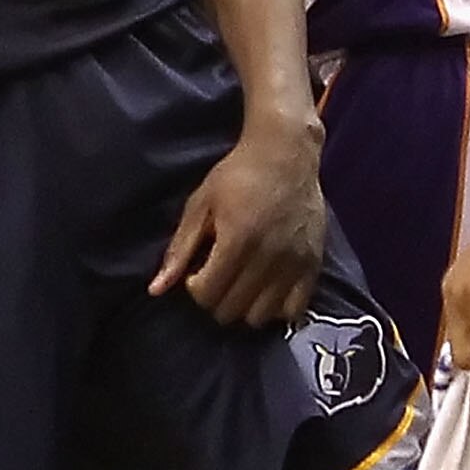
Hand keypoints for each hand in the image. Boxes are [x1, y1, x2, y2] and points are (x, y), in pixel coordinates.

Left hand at [153, 110, 326, 325]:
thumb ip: (179, 249)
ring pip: (260, 317)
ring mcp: (294, 263)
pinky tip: (266, 287)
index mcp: (237, 240)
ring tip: (241, 283)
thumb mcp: (200, 205)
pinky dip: (276, 307)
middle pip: (231, 310)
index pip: (206, 294)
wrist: (286, 153)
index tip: (198, 270)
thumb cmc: (237, 175)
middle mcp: (268, 257)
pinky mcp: (313, 264)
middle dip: (216, 298)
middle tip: (218, 275)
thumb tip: (156, 290)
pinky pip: (294, 310)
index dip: (195, 287)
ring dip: (244, 306)